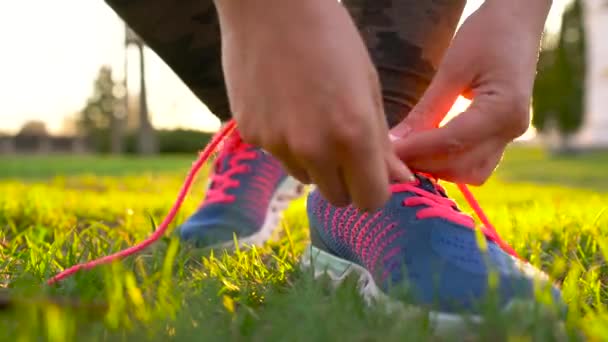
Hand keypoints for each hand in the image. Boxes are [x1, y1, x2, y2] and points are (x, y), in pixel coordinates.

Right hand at [215, 0, 412, 209]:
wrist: (270, 7)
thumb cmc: (331, 37)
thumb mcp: (368, 87)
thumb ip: (382, 142)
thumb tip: (400, 180)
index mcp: (353, 136)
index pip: (370, 202)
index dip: (374, 191)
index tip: (371, 175)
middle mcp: (313, 149)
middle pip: (336, 197)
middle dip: (344, 180)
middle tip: (342, 145)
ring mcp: (277, 144)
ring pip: (305, 177)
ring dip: (313, 162)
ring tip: (309, 116)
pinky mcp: (251, 135)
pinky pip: (276, 154)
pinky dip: (284, 141)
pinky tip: (282, 104)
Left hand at [390, 0, 550, 184]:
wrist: (518, 20)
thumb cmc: (486, 34)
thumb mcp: (452, 69)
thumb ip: (427, 110)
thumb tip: (396, 142)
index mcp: (503, 109)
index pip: (452, 142)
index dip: (416, 152)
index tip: (386, 154)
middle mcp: (512, 129)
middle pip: (462, 165)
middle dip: (424, 164)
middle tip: (391, 158)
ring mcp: (511, 134)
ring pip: (472, 172)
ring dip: (438, 170)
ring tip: (406, 156)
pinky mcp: (504, 134)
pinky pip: (477, 162)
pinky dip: (450, 163)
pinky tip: (425, 152)